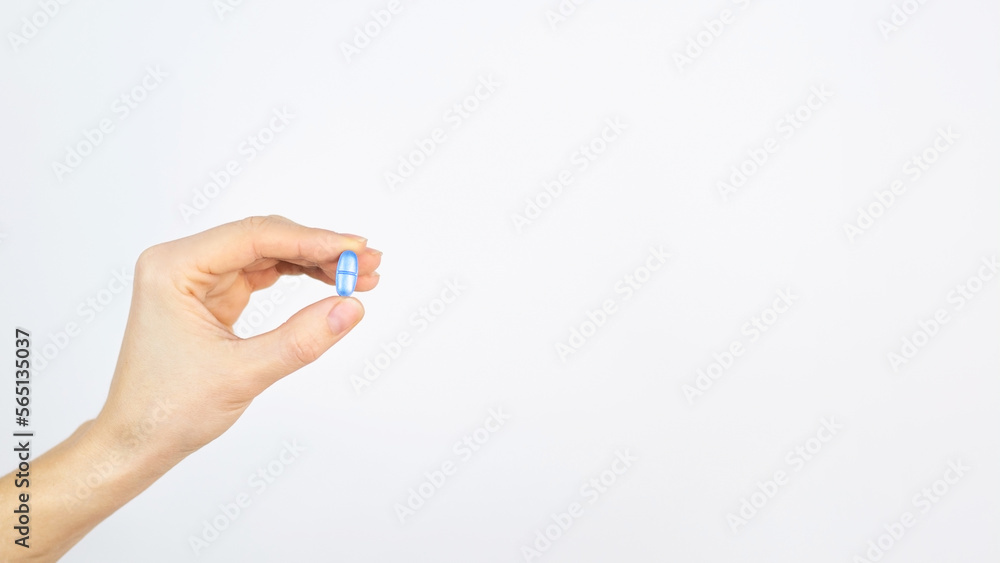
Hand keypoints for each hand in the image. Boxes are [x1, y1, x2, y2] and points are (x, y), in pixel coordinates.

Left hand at [94, 214, 380, 463]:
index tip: (355, 248)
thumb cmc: (168, 410)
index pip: (254, 237)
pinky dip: (298, 277)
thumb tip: (352, 308)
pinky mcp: (212, 296)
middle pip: (264, 238)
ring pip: (268, 254)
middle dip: (318, 249)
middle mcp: (182, 263)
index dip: (311, 240)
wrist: (137, 442)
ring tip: (360, 274)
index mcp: (173, 268)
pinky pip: (263, 274)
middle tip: (368, 261)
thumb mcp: (242, 374)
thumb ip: (300, 339)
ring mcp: (198, 278)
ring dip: (314, 262)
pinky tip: (330, 283)